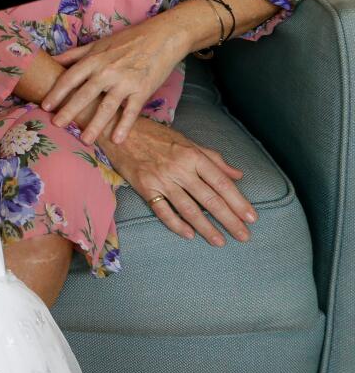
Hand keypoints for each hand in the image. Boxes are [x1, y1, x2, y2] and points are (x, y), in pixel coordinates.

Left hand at [43, 14, 188, 144]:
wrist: (161, 37)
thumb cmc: (127, 40)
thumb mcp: (98, 44)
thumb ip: (75, 54)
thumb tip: (51, 60)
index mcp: (94, 60)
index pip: (70, 78)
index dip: (57, 93)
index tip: (45, 106)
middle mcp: (107, 71)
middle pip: (84, 94)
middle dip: (69, 111)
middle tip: (57, 125)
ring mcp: (125, 82)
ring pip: (107, 107)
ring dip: (96, 125)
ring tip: (85, 140)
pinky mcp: (142, 90)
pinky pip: (131, 111)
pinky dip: (124, 126)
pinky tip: (117, 140)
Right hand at [103, 117, 256, 245]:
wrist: (120, 131)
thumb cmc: (155, 135)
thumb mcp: (187, 142)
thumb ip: (213, 159)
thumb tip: (238, 175)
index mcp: (193, 155)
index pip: (221, 182)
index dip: (238, 201)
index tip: (251, 217)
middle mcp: (179, 168)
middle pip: (209, 199)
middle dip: (229, 219)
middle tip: (244, 236)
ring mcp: (161, 179)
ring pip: (188, 208)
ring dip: (206, 228)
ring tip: (220, 241)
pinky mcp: (145, 187)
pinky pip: (163, 211)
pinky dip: (176, 224)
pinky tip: (189, 234)